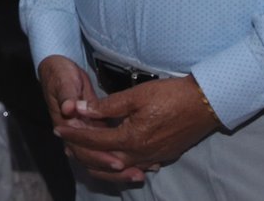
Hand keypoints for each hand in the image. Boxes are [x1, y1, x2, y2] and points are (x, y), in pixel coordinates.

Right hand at [37, 55, 136, 183]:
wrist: (58, 71)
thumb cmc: (61, 75)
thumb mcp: (63, 82)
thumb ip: (66, 95)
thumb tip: (68, 109)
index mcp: (67, 126)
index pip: (82, 149)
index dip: (99, 157)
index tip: (117, 162)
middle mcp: (75, 135)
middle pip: (93, 160)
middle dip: (113, 169)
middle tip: (136, 174)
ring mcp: (86, 133)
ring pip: (101, 157)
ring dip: (119, 168)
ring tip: (140, 174)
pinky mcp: (96, 129)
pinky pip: (107, 148)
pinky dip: (121, 156)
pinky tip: (139, 162)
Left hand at [55, 73, 222, 184]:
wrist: (206, 104)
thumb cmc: (170, 95)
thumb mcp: (136, 95)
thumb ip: (106, 106)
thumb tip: (80, 109)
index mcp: (130, 139)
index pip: (94, 140)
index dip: (74, 134)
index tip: (58, 128)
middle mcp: (140, 155)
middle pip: (102, 160)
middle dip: (81, 152)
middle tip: (65, 144)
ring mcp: (152, 159)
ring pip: (118, 167)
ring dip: (98, 161)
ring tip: (84, 152)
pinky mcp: (162, 157)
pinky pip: (134, 166)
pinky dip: (119, 164)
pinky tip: (114, 158)